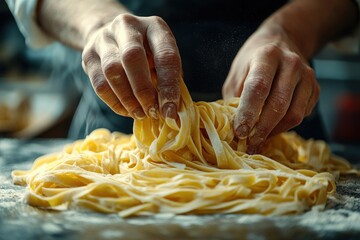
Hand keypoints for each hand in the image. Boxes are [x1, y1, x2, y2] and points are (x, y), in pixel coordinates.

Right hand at [82, 13, 181, 118]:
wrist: (111, 36)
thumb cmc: (146, 53)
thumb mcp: (162, 58)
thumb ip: (169, 80)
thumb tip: (172, 113)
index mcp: (154, 26)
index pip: (165, 55)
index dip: (169, 86)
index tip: (170, 111)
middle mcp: (127, 26)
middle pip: (132, 57)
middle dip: (143, 90)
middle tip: (152, 112)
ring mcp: (104, 38)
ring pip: (112, 71)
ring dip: (128, 99)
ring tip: (139, 114)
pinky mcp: (88, 54)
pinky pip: (99, 83)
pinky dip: (114, 102)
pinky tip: (126, 110)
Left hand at [222, 29, 319, 153]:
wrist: (283, 41)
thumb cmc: (253, 60)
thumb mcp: (237, 73)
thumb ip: (234, 98)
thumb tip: (232, 127)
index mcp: (266, 56)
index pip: (258, 88)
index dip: (248, 112)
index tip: (240, 132)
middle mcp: (291, 63)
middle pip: (278, 104)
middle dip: (262, 129)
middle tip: (249, 144)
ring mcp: (307, 76)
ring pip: (293, 114)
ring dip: (274, 132)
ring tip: (258, 140)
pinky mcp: (315, 88)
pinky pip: (302, 115)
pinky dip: (285, 127)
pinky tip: (271, 129)